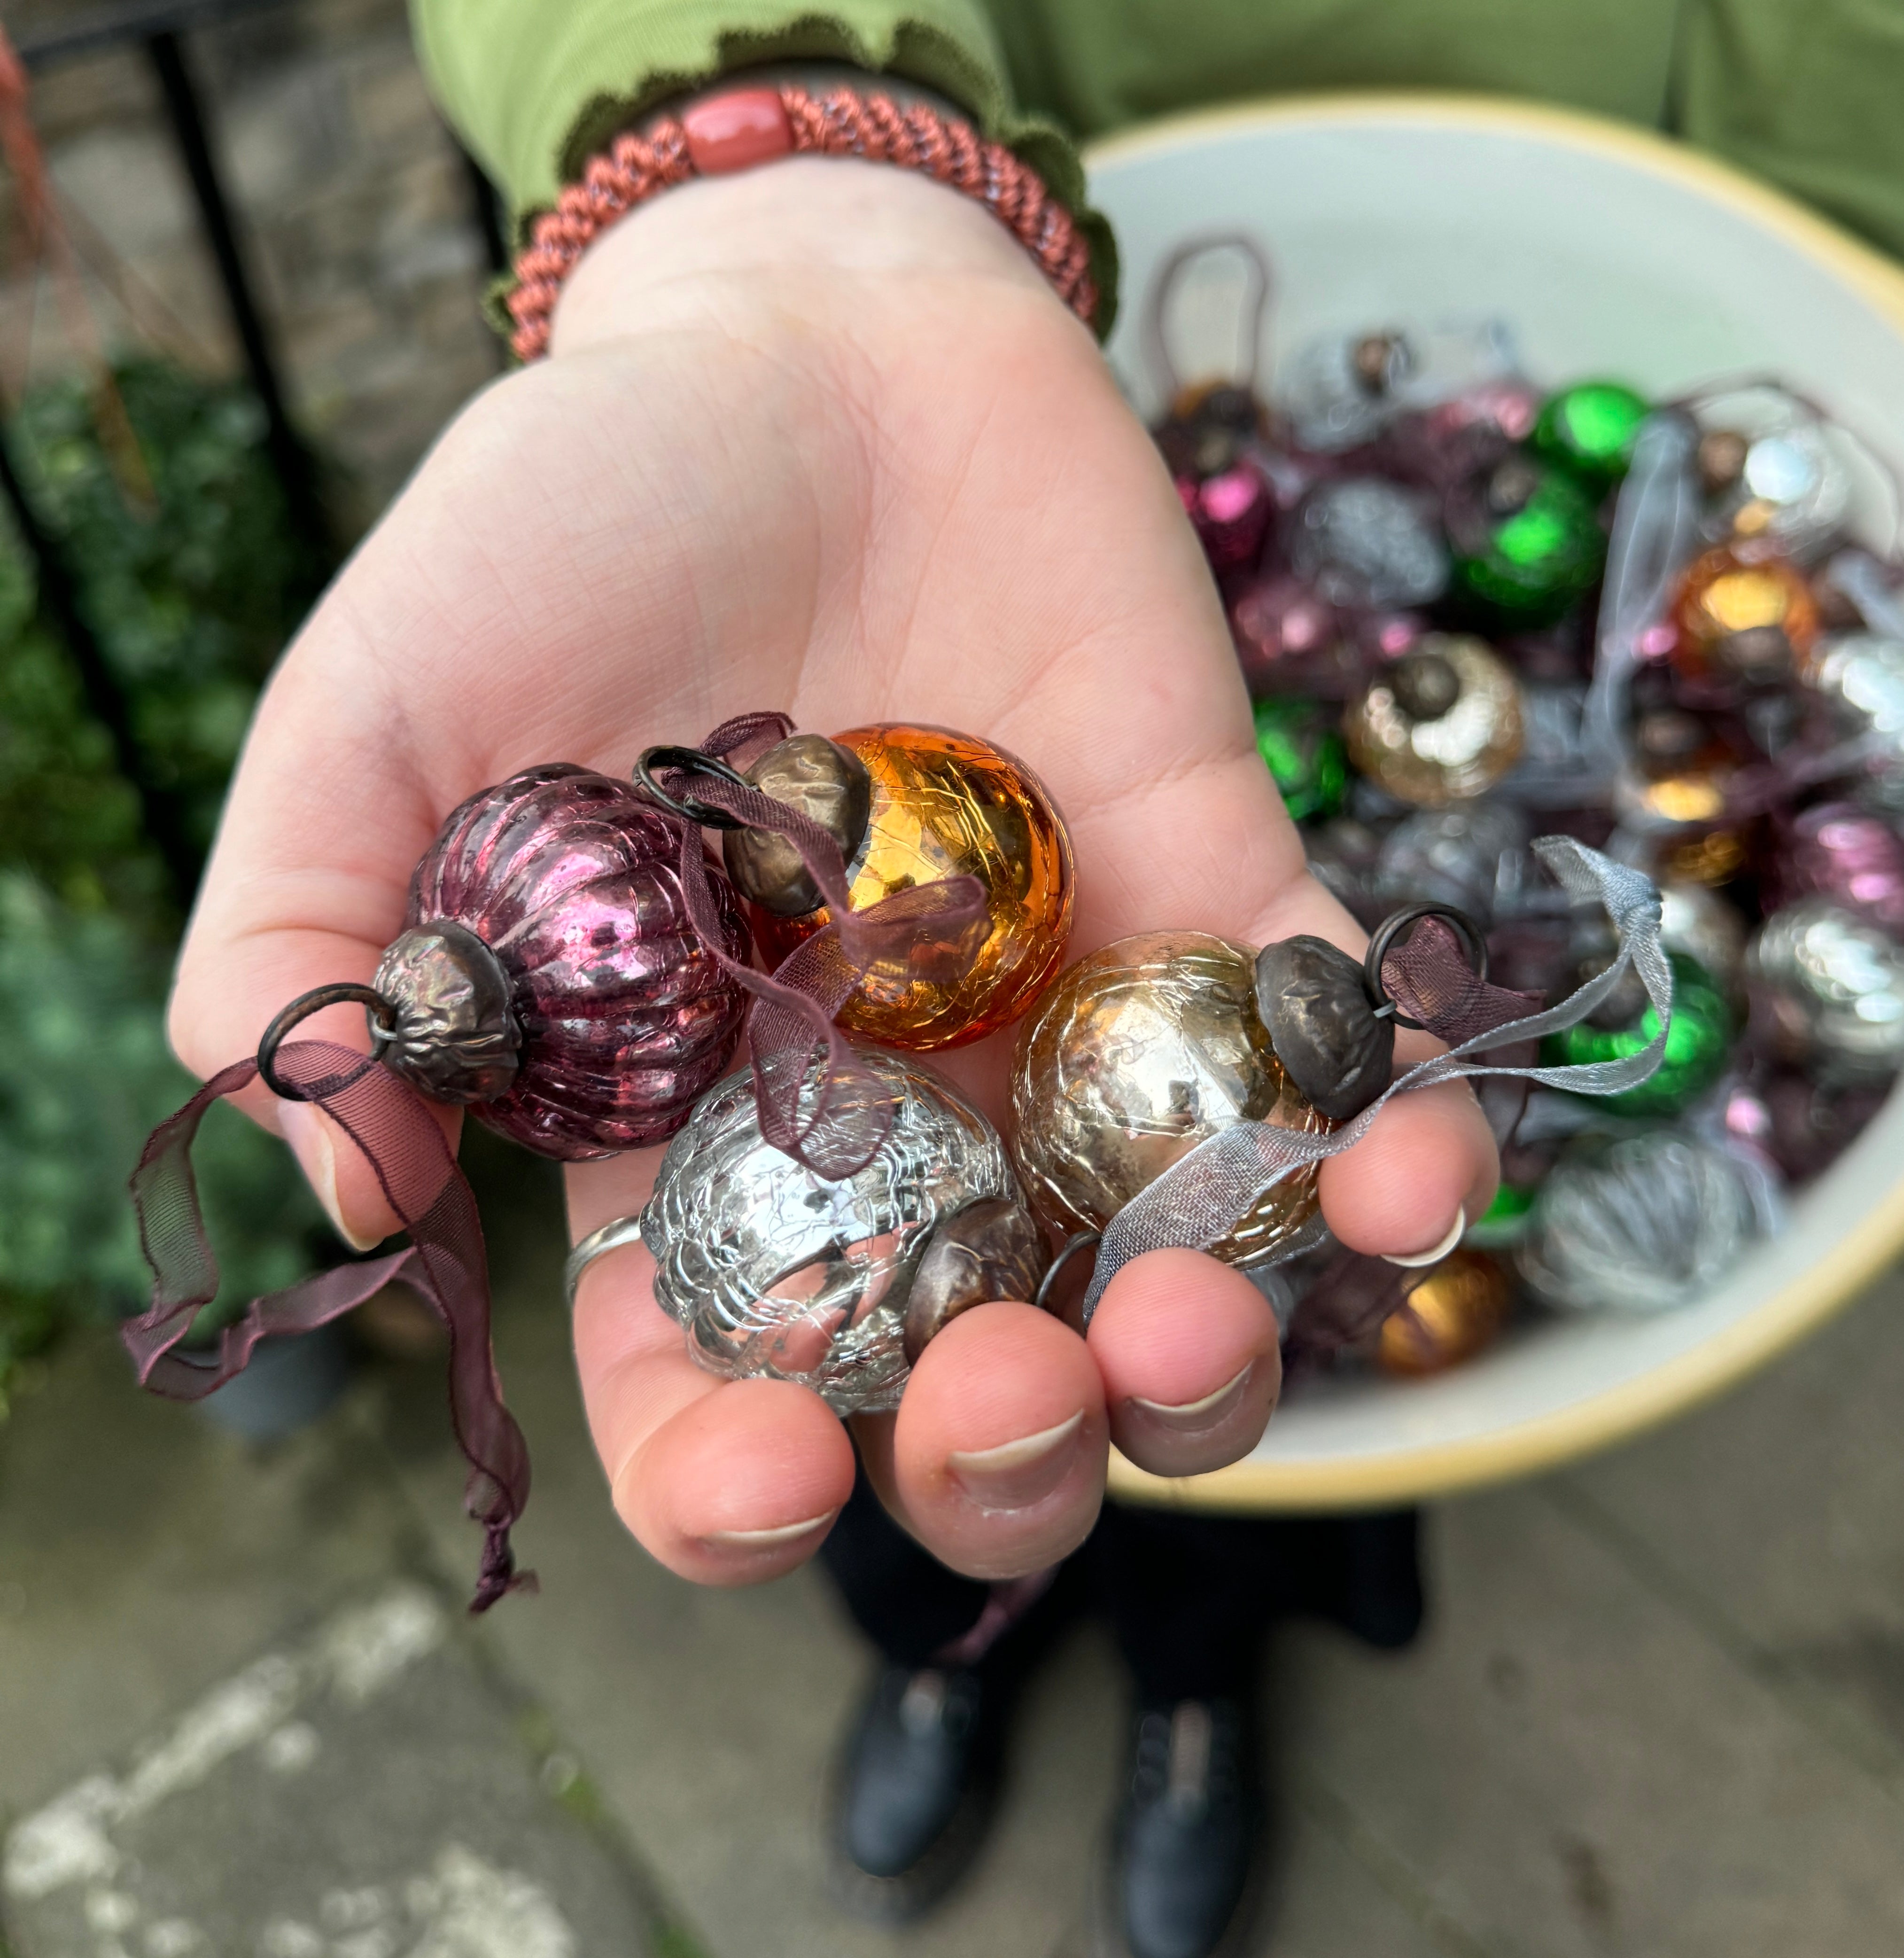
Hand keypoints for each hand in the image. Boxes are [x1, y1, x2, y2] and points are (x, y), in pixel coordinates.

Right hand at [170, 157, 1496, 1588]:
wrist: (809, 339)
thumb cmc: (577, 520)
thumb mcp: (378, 719)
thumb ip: (304, 942)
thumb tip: (355, 1198)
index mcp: (694, 1118)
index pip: (709, 1373)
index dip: (735, 1478)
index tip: (774, 1478)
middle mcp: (894, 1115)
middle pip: (965, 1377)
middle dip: (1001, 1454)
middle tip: (1010, 1395)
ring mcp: (1065, 1023)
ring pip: (1164, 1277)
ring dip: (1208, 1364)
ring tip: (1191, 1328)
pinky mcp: (1214, 903)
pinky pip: (1328, 1067)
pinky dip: (1390, 1143)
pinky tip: (1406, 1173)